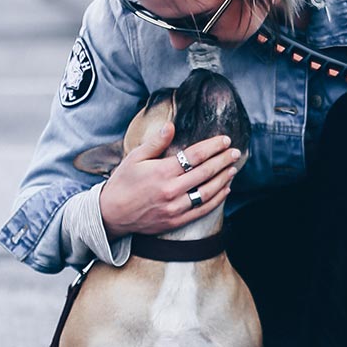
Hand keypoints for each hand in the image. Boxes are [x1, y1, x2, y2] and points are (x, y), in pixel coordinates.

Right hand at [99, 120, 240, 238]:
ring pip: (208, 192)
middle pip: (206, 172)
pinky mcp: (177, 221)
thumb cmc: (123, 182)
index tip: (225, 140)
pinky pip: (203, 209)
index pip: (195, 156)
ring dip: (223, 179)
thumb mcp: (135, 158)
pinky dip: (217, 199)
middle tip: (235, 152)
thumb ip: (156, 142)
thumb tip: (171, 125)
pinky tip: (225, 189)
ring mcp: (175, 208)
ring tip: (233, 168)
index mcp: (162, 172)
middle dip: (223, 160)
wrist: (111, 214)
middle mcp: (171, 191)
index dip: (213, 147)